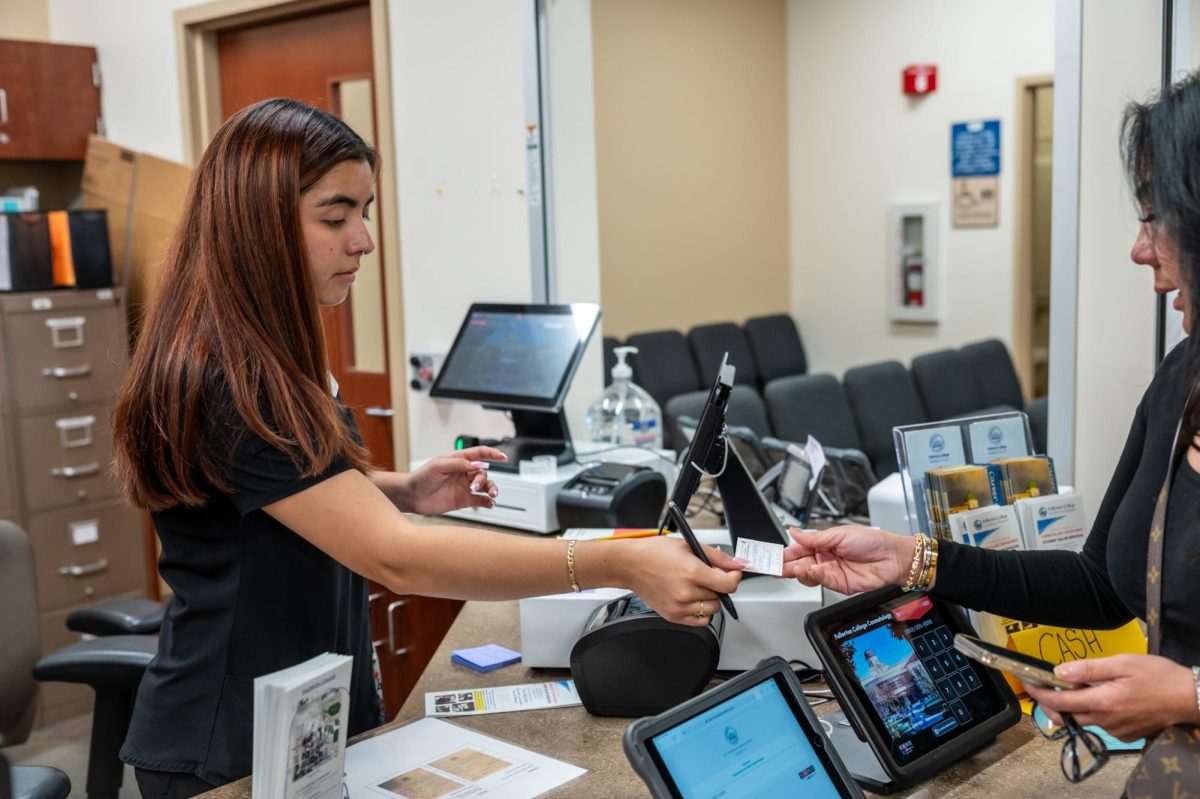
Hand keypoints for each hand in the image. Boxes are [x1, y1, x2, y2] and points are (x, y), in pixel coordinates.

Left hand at [404, 446, 506, 514]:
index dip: (492, 454)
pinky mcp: (463, 500)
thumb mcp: (439, 466)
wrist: (411, 496)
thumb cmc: (421, 477)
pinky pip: (480, 500)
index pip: (480, 454)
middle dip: (483, 479)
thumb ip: (459, 464)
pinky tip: (490, 504)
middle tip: (474, 487)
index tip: (503, 457)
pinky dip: (487, 502)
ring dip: (491, 489)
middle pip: (483, 472)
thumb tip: (478, 464)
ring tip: (492, 495)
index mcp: (459, 460)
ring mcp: (465, 487)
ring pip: (485, 486)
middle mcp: (464, 473)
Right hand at [610, 537, 745, 626]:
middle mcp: (685, 592)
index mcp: (691, 572)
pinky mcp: (672, 616)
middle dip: (718, 585)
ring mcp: (679, 607)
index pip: (728, 585)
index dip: (735, 577)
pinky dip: (701, 611)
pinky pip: (699, 620)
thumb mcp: (688, 546)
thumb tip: (736, 564)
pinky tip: (692, 598)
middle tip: (707, 575)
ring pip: (712, 610)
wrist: (630, 565)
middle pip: (720, 596)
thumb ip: (716, 557)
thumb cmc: (654, 553)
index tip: (733, 573)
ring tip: (697, 586)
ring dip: (710, 599)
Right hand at [782, 526, 914, 593]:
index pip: (797, 549)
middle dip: (784, 566)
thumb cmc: (871, 541)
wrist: (892, 557)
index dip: (783, 553)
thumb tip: (793, 532)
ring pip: (806, 575)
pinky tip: (813, 569)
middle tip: (773, 567)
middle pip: (798, 564)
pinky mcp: (838, 584)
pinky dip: (814, 576)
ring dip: (799, 572)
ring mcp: (831, 572)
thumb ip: (813, 538)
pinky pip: (821, 581)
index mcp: (822, 544)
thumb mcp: (838, 534)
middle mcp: (824, 558)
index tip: (770, 556)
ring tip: (795, 567)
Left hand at [1023, 654, 1199, 741]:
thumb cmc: (1159, 677)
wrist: (1190, 697)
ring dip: (1072, 706)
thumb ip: (1088, 669)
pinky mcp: (1126, 734)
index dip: (1039, 693)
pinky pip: (1101, 724)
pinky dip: (1092, 711)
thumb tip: (1059, 672)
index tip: (1028, 683)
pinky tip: (1099, 696)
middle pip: (1067, 716)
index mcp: (1103, 702)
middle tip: (1044, 687)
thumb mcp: (1122, 663)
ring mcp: (1117, 730)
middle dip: (1050, 703)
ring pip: (1084, 720)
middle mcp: (1107, 721)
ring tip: (1074, 687)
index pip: (1059, 702)